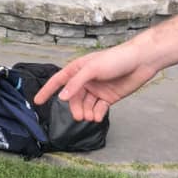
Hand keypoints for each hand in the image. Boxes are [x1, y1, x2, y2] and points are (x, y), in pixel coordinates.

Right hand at [34, 43, 154, 122]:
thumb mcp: (92, 69)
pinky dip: (97, 114)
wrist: (140, 62)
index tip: (37, 101)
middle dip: (75, 108)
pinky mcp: (108, 97)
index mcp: (77, 69)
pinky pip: (98, 108)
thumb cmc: (115, 59)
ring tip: (91, 118)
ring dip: (86, 112)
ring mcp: (97, 89)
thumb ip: (76, 83)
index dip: (47, 90)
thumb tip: (62, 97)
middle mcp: (85, 80)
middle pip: (73, 98)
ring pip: (85, 105)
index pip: (58, 81)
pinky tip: (98, 117)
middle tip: (79, 117)